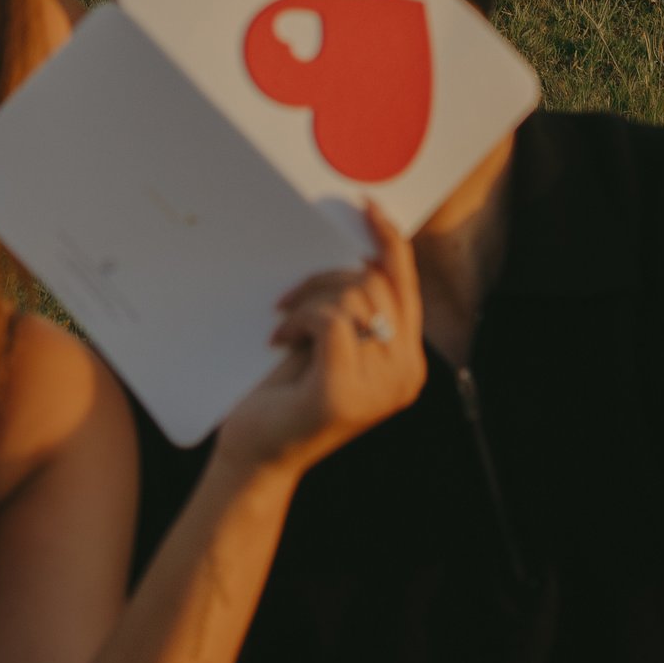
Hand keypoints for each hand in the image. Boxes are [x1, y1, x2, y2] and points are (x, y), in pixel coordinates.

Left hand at [216, 201, 427, 479]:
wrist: (255, 454)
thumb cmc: (287, 394)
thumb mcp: (330, 345)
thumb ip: (356, 309)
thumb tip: (361, 249)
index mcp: (408, 362)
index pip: (406, 285)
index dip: (388, 241)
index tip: (366, 208)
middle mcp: (405, 376)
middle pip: (375, 283)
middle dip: (325, 278)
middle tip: (289, 300)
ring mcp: (379, 389)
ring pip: (352, 297)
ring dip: (308, 302)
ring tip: (285, 326)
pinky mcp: (345, 393)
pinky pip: (330, 321)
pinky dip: (299, 319)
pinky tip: (280, 339)